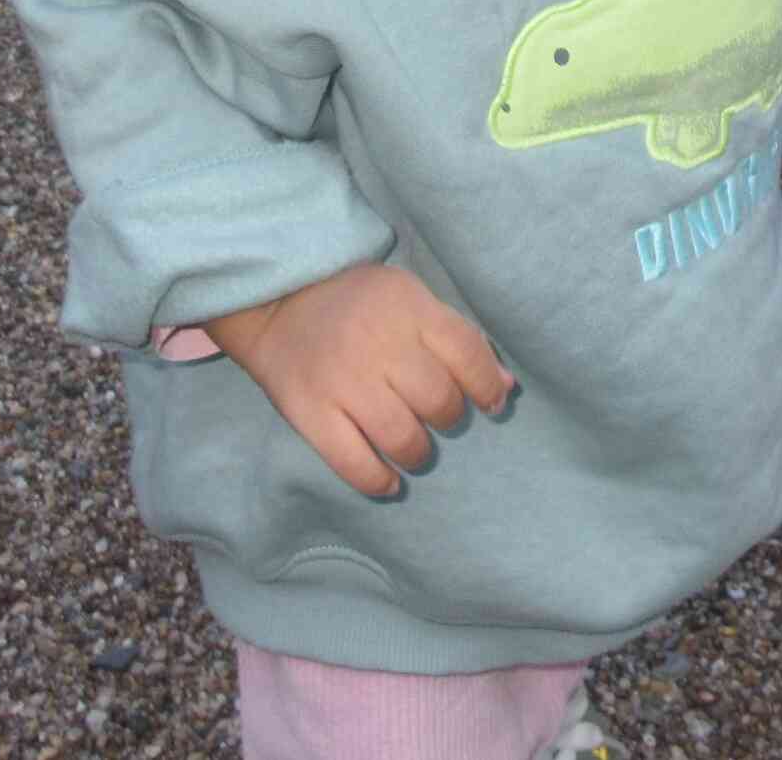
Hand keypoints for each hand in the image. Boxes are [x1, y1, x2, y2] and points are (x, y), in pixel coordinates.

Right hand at [202, 264, 513, 497]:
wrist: (276, 302)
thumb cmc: (357, 303)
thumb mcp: (409, 299)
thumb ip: (456, 338)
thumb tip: (505, 387)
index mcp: (408, 307)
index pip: (467, 353)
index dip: (488, 386)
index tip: (491, 403)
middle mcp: (378, 343)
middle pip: (438, 400)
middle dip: (449, 418)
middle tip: (439, 418)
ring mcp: (343, 380)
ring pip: (402, 436)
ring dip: (418, 452)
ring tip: (415, 448)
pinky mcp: (310, 412)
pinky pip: (353, 462)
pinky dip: (377, 481)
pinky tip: (388, 480)